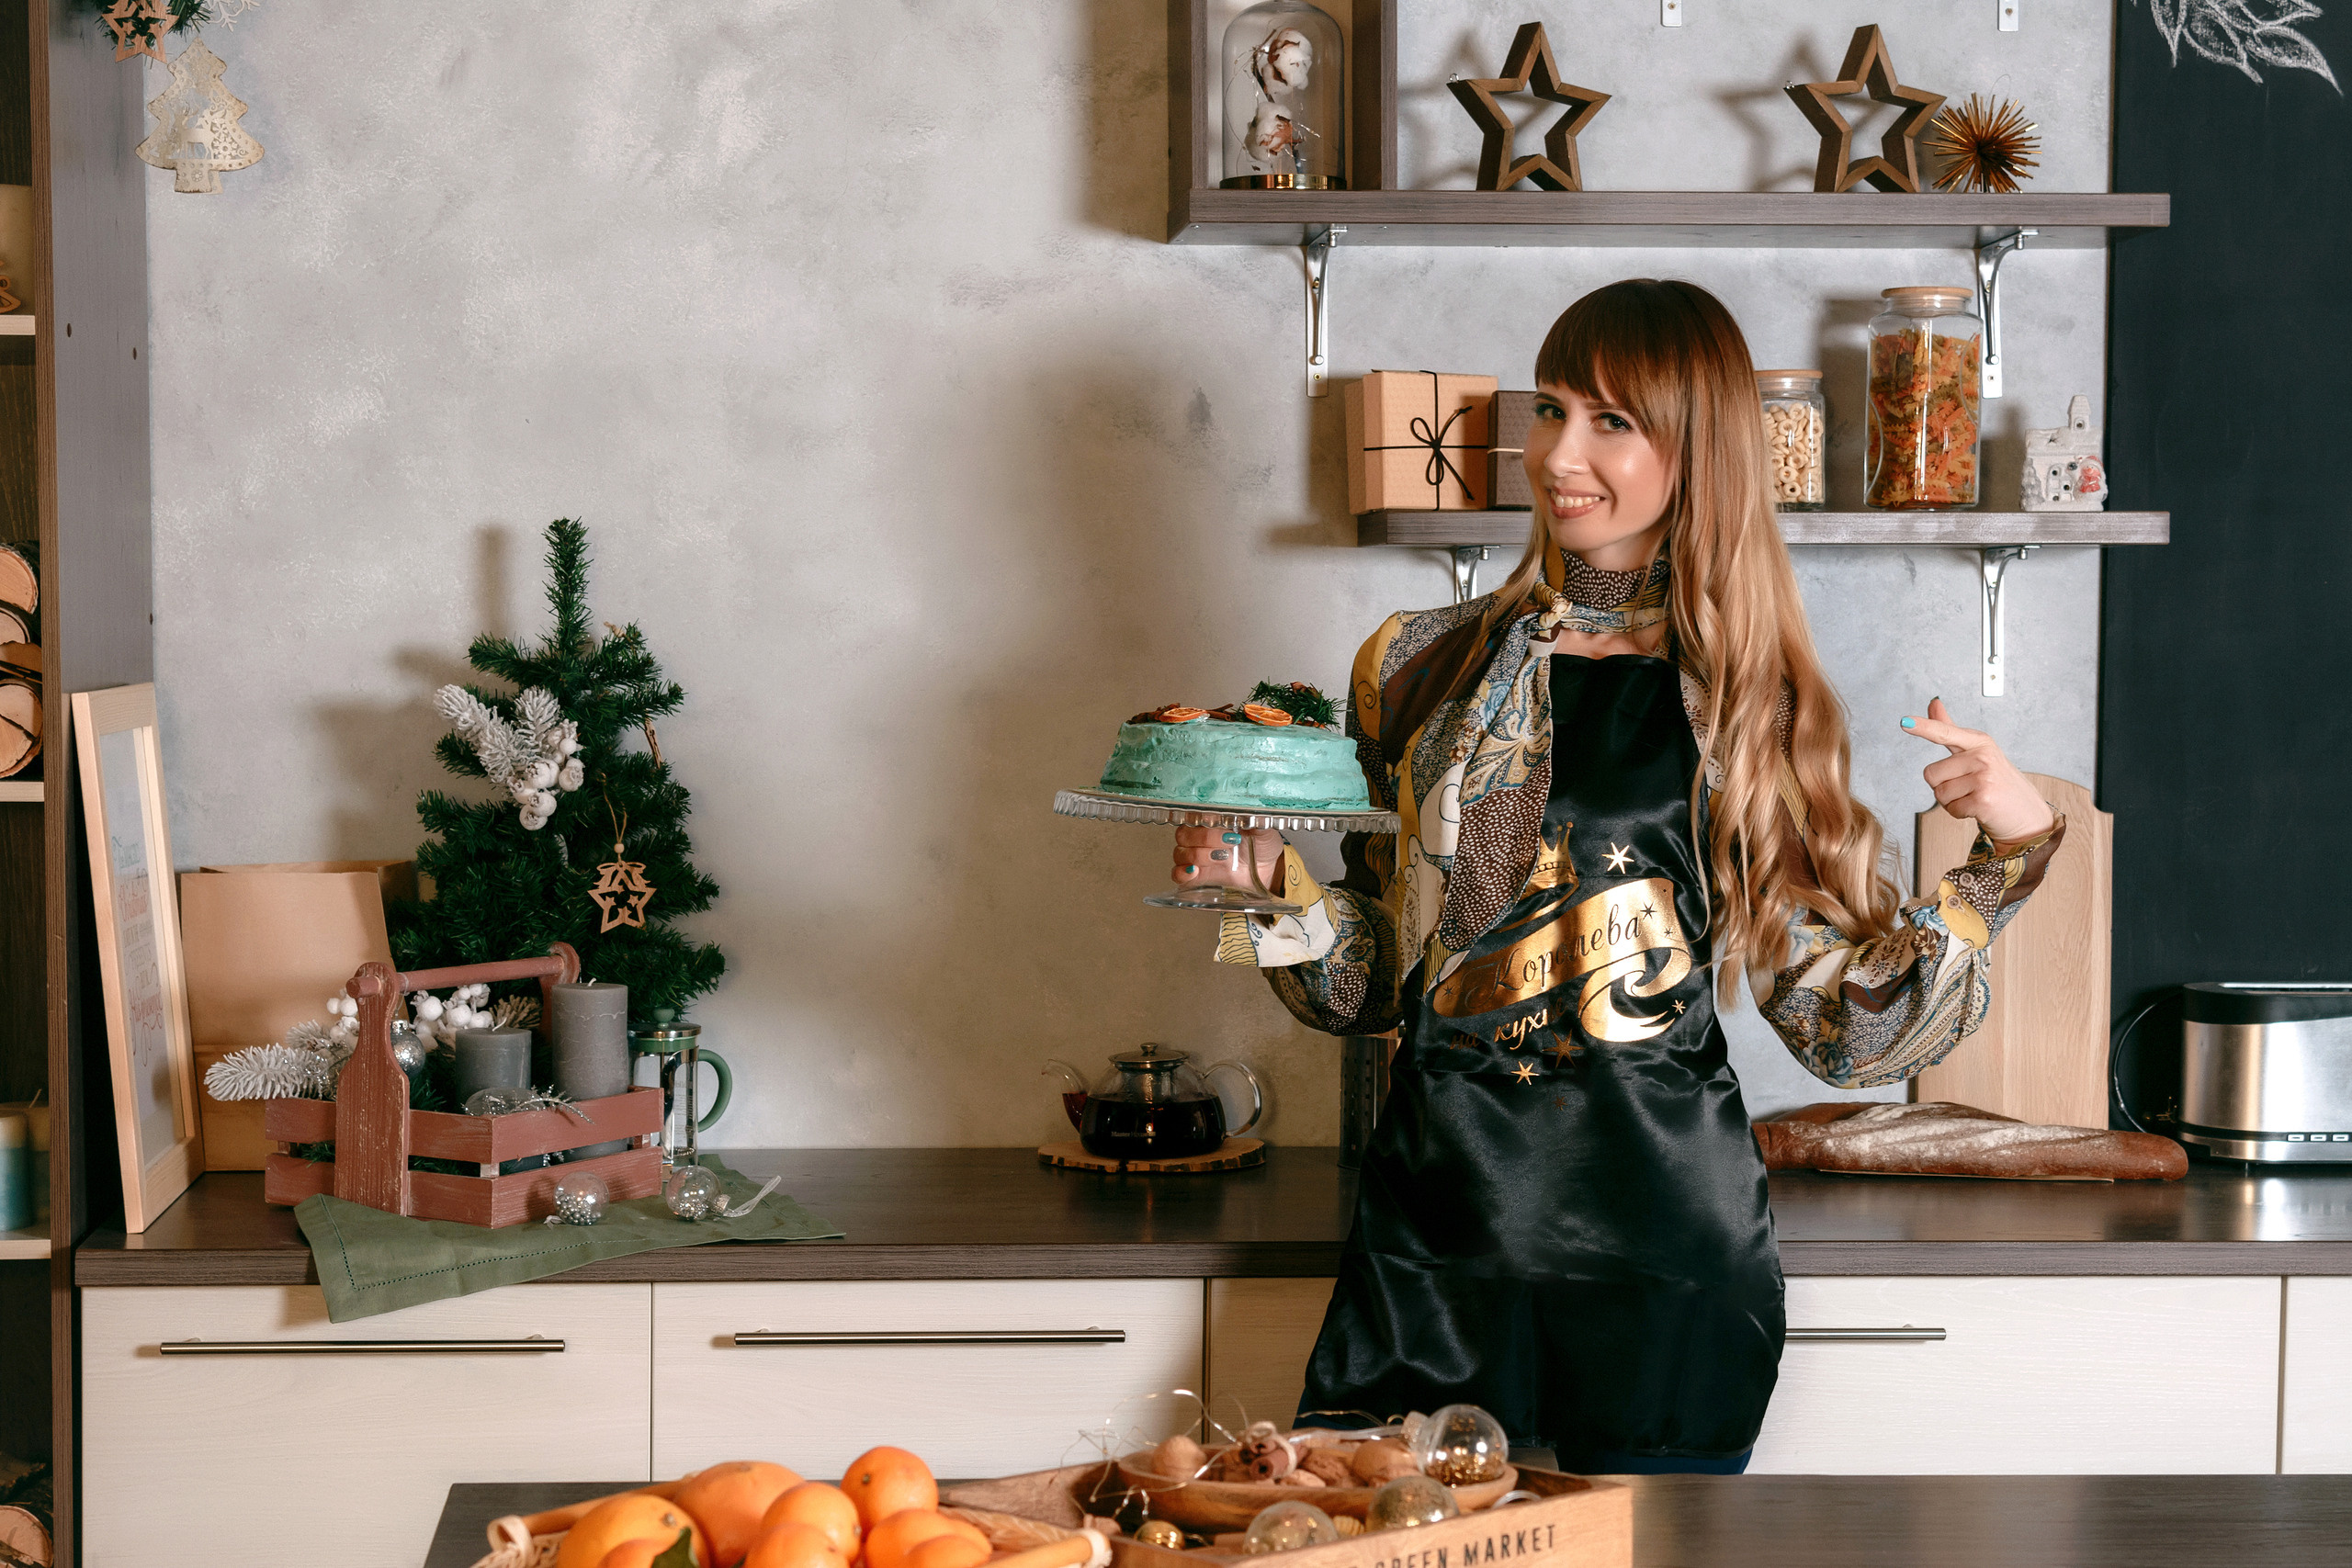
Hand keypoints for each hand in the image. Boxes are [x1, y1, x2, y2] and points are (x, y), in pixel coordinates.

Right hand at [1171, 825, 1286, 893]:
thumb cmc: (1261, 847)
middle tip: (1228, 842)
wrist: (1267, 871)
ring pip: (1180, 853)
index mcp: (1212, 823)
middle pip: (1184, 834)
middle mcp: (1200, 839)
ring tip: (1222, 857)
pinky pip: (1177, 874)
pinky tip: (1196, 872)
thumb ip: (1256, 820)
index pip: (1194, 815)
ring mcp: (1196, 857)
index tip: (1217, 820)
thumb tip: (1252, 812)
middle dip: (1205, 838)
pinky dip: (1182, 873)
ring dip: (1198, 855)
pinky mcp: (1196, 877)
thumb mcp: (1263, 831)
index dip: (1202, 818)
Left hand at [1902, 698, 2056, 845]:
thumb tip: (1934, 702)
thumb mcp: (1978, 752)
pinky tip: (1979, 809)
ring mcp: (1985, 778)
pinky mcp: (1983, 800)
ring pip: (1939, 793)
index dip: (1924, 728)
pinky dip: (1960, 814)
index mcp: (1980, 742)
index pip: (1945, 733)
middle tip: (1969, 788)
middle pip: (1931, 774)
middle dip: (1944, 786)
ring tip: (1975, 798)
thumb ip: (1950, 730)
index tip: (1904, 722)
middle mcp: (1983, 756)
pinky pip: (1951, 809)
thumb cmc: (1998, 783)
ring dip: (1952, 801)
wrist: (2028, 815)